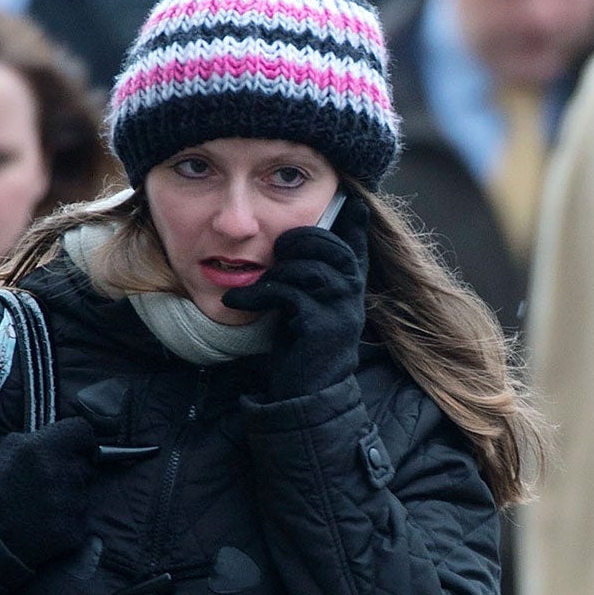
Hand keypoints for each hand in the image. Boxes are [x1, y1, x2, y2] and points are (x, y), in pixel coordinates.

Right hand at [0, 417, 96, 572]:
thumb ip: (28, 442)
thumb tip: (46, 439)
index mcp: (40, 448)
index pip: (82, 430)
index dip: (79, 439)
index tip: (75, 447)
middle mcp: (60, 471)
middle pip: (83, 464)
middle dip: (70, 471)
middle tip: (49, 483)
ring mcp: (70, 503)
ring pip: (82, 493)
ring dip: (68, 497)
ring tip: (40, 508)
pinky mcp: (73, 530)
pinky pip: (79, 520)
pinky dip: (67, 523)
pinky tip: (44, 527)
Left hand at [222, 196, 369, 399]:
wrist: (305, 393)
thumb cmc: (300, 346)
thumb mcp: (304, 305)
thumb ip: (306, 276)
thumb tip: (286, 243)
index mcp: (350, 285)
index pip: (356, 244)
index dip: (354, 222)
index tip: (353, 201)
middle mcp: (352, 293)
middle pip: (330, 245)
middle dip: (299, 239)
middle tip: (278, 250)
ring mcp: (341, 309)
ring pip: (306, 266)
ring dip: (273, 273)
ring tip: (251, 286)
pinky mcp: (322, 325)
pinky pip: (287, 293)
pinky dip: (256, 295)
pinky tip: (236, 302)